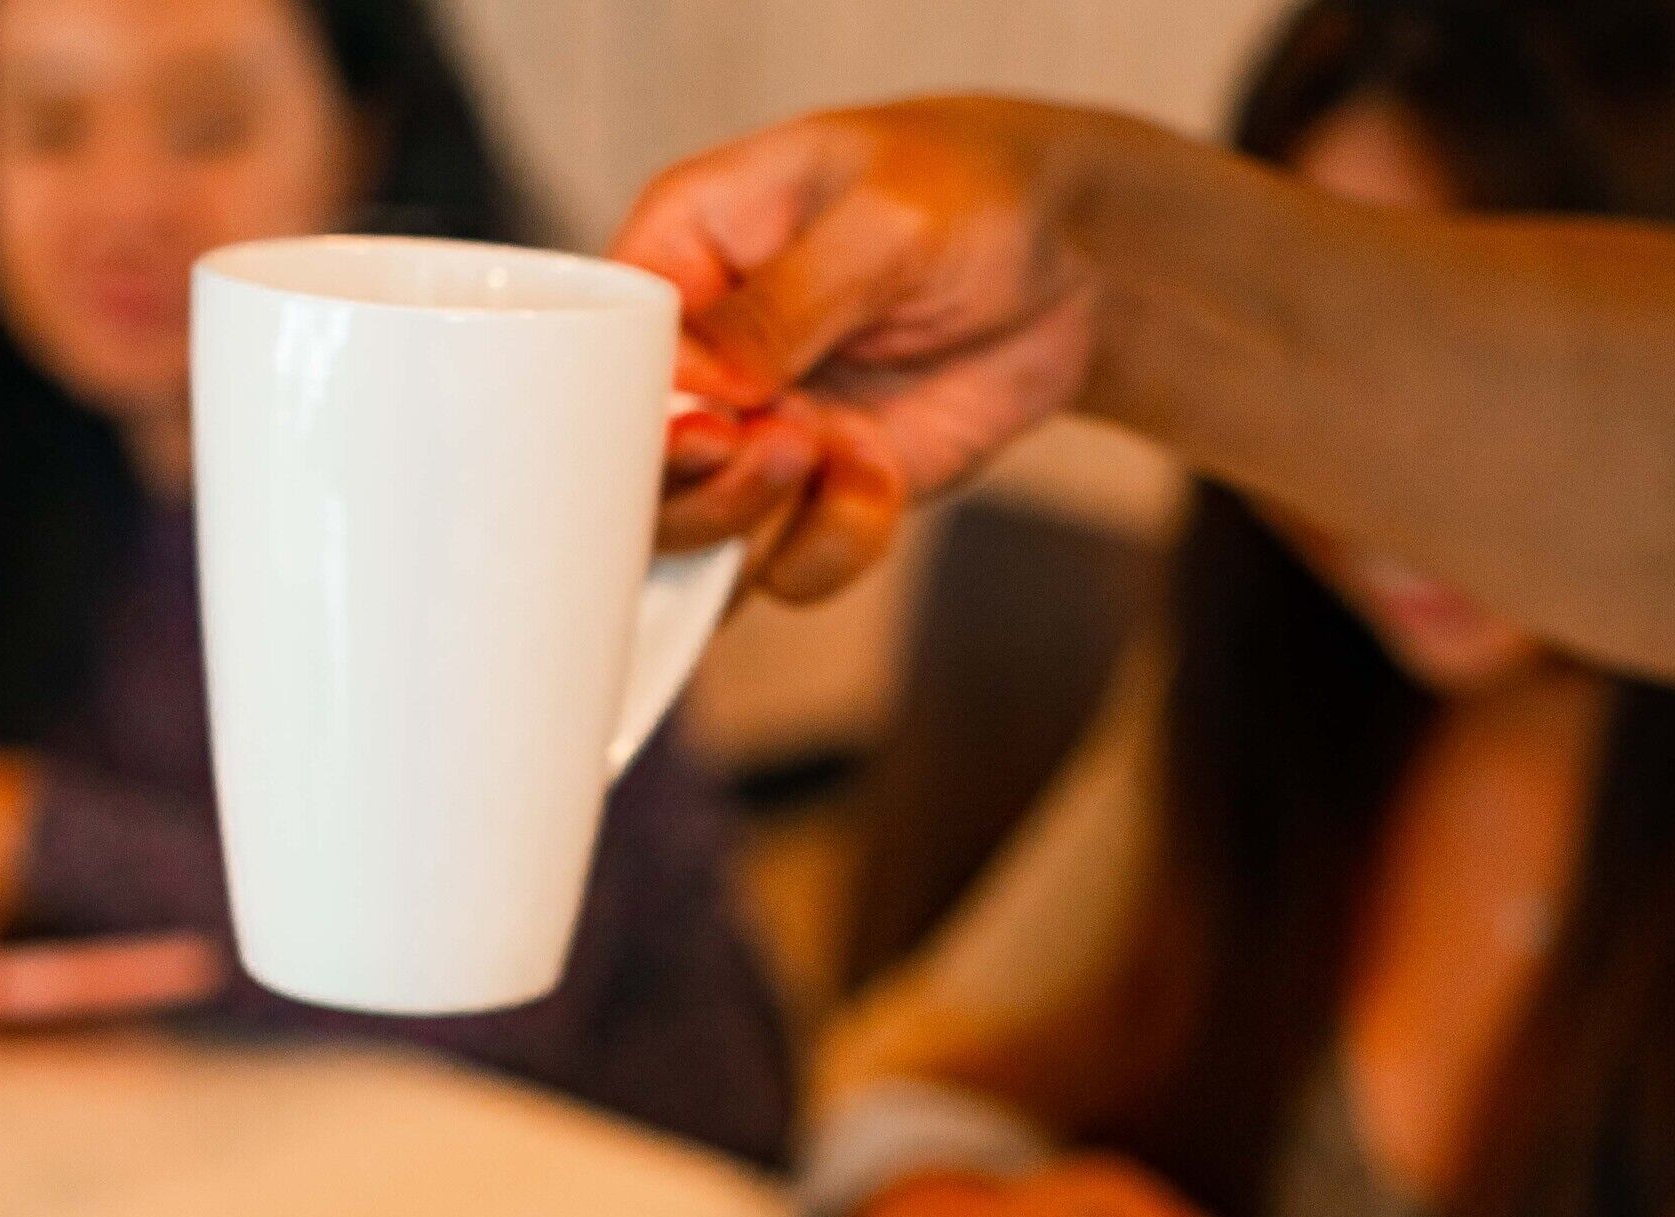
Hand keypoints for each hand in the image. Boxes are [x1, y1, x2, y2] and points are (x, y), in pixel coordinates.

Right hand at [619, 99, 1108, 599]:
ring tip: (835, 459)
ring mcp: (754, 433)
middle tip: (782, 447)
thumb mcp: (884, 221)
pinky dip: (834, 546)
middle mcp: (700, 356)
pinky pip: (788, 567)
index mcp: (681, 252)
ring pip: (694, 537)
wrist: (1074, 263)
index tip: (706, 427)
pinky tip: (882, 479)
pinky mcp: (816, 494)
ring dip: (755, 525)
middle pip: (629, 466)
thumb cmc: (968, 192)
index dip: (634, 410)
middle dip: (697, 484)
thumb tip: (704, 381)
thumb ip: (787, 301)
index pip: (599, 351)